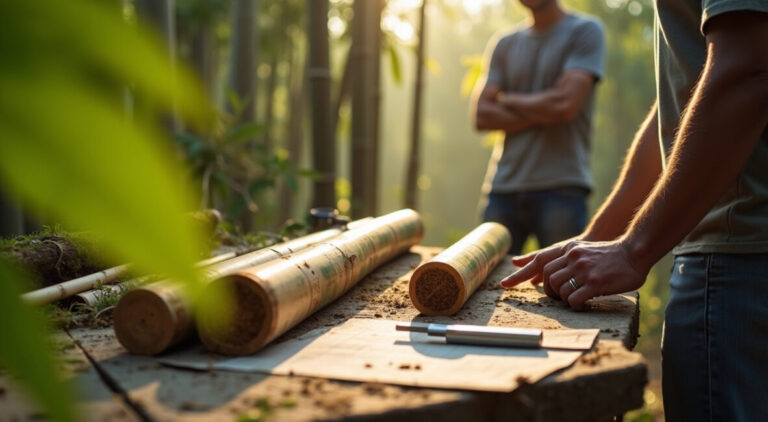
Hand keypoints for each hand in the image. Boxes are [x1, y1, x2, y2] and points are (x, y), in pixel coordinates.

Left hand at [499, 237, 647, 309]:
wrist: (634, 252)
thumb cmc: (607, 254)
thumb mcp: (581, 248)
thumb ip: (561, 256)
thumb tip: (535, 267)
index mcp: (568, 248)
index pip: (538, 261)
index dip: (520, 274)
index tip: (504, 284)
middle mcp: (572, 258)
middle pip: (546, 277)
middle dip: (549, 290)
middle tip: (558, 296)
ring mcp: (583, 270)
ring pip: (558, 289)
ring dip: (562, 298)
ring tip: (573, 298)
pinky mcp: (594, 283)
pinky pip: (574, 299)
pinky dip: (574, 305)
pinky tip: (581, 304)